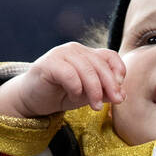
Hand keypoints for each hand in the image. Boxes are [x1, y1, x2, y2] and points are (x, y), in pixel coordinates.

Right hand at [0, 42, 126, 117]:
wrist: (32, 99)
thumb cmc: (62, 94)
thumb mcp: (88, 94)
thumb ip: (105, 92)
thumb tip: (122, 95)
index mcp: (87, 54)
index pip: (109, 56)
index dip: (118, 71)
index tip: (120, 90)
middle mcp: (75, 50)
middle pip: (100, 64)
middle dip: (110, 85)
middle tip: (115, 102)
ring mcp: (60, 54)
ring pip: (86, 70)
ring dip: (94, 90)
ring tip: (94, 106)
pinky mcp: (48, 63)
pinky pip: (69, 74)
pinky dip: (76, 88)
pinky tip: (74, 97)